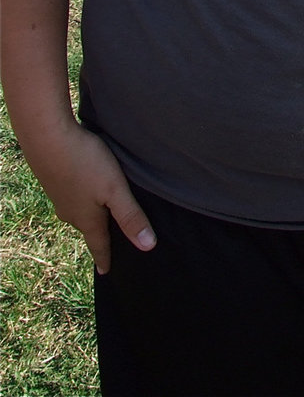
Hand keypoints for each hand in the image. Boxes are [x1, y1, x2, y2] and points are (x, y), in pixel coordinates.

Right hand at [22, 121, 155, 272]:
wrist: (47, 137)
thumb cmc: (85, 163)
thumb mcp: (115, 190)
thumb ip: (131, 216)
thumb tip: (148, 247)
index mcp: (87, 218)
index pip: (98, 244)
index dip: (105, 258)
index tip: (106, 272)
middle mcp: (70, 211)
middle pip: (88, 228)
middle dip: (98, 235)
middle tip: (107, 243)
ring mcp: (59, 195)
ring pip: (78, 211)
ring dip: (89, 215)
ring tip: (98, 217)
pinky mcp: (55, 179)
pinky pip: (71, 195)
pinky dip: (81, 198)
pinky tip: (84, 189)